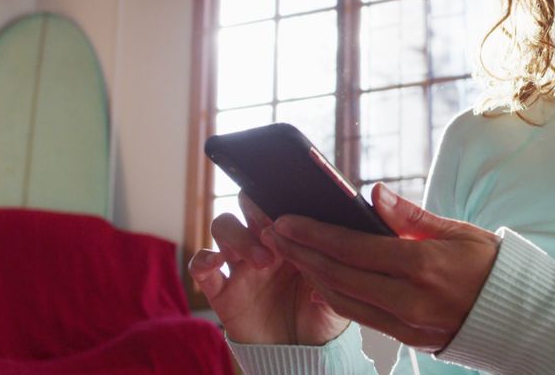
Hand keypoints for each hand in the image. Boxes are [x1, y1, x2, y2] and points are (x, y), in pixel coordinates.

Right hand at [188, 193, 348, 344]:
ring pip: (224, 226)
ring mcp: (242, 265)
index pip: (281, 200)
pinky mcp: (223, 291)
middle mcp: (266, 243)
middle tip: (274, 227)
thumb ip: (345, 255)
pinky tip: (216, 262)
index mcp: (295, 236)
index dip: (282, 196)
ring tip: (262, 260)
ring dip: (238, 236)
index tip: (293, 206)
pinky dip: (203, 259)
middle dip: (257, 208)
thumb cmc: (326, 316)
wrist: (305, 358)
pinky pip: (201, 267)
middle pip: (249, 204)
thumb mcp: (344, 283)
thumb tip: (353, 224)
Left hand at [265, 183, 499, 352]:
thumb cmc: (491, 266)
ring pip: (343, 299)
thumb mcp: (460, 232)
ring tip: (289, 253)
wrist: (520, 316)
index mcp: (423, 265)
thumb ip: (412, 216)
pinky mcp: (407, 338)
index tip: (286, 220)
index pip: (354, 248)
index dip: (314, 234)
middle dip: (301, 253)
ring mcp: (407, 323)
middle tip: (274, 233)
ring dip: (311, 275)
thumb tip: (375, 194)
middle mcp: (410, 298)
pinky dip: (334, 297)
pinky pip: (360, 317)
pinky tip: (319, 280)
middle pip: (339, 275)